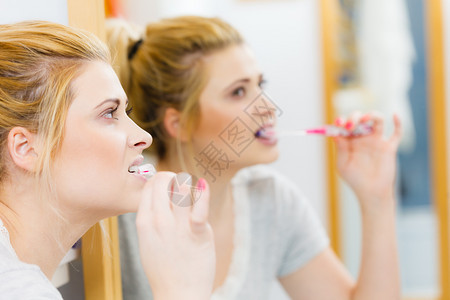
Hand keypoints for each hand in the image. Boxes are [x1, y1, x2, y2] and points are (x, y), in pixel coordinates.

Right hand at [135, 172, 214, 299]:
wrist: (178, 294)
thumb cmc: (164, 267)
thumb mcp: (147, 241)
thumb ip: (151, 218)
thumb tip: (159, 196)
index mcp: (144, 222)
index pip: (148, 187)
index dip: (158, 179)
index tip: (165, 181)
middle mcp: (159, 221)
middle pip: (163, 183)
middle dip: (171, 177)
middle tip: (177, 181)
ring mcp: (178, 227)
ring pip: (181, 190)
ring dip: (186, 183)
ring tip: (189, 187)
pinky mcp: (198, 232)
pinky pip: (200, 207)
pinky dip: (203, 193)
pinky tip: (203, 184)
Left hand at [334, 112, 400, 210]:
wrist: (371, 192)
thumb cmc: (355, 179)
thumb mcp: (343, 165)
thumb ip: (340, 149)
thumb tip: (336, 134)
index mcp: (349, 140)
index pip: (345, 124)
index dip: (341, 120)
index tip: (338, 123)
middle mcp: (363, 137)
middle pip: (359, 119)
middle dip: (354, 117)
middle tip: (350, 125)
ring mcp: (377, 141)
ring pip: (377, 120)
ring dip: (372, 115)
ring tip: (365, 119)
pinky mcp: (389, 147)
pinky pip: (397, 133)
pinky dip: (398, 123)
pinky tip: (394, 115)